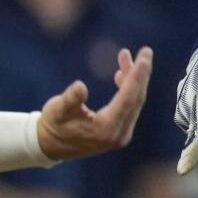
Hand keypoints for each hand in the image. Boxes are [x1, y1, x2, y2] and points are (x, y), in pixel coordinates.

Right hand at [37, 47, 151, 160]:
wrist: (51, 146)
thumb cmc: (53, 125)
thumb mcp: (56, 110)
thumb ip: (69, 99)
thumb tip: (79, 86)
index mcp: (106, 129)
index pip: (128, 98)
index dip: (138, 75)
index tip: (145, 57)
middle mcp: (118, 134)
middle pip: (136, 98)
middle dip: (141, 73)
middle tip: (146, 51)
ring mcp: (120, 134)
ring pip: (134, 101)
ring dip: (132, 78)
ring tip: (124, 55)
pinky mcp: (118, 131)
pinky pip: (129, 106)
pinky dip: (127, 88)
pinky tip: (120, 74)